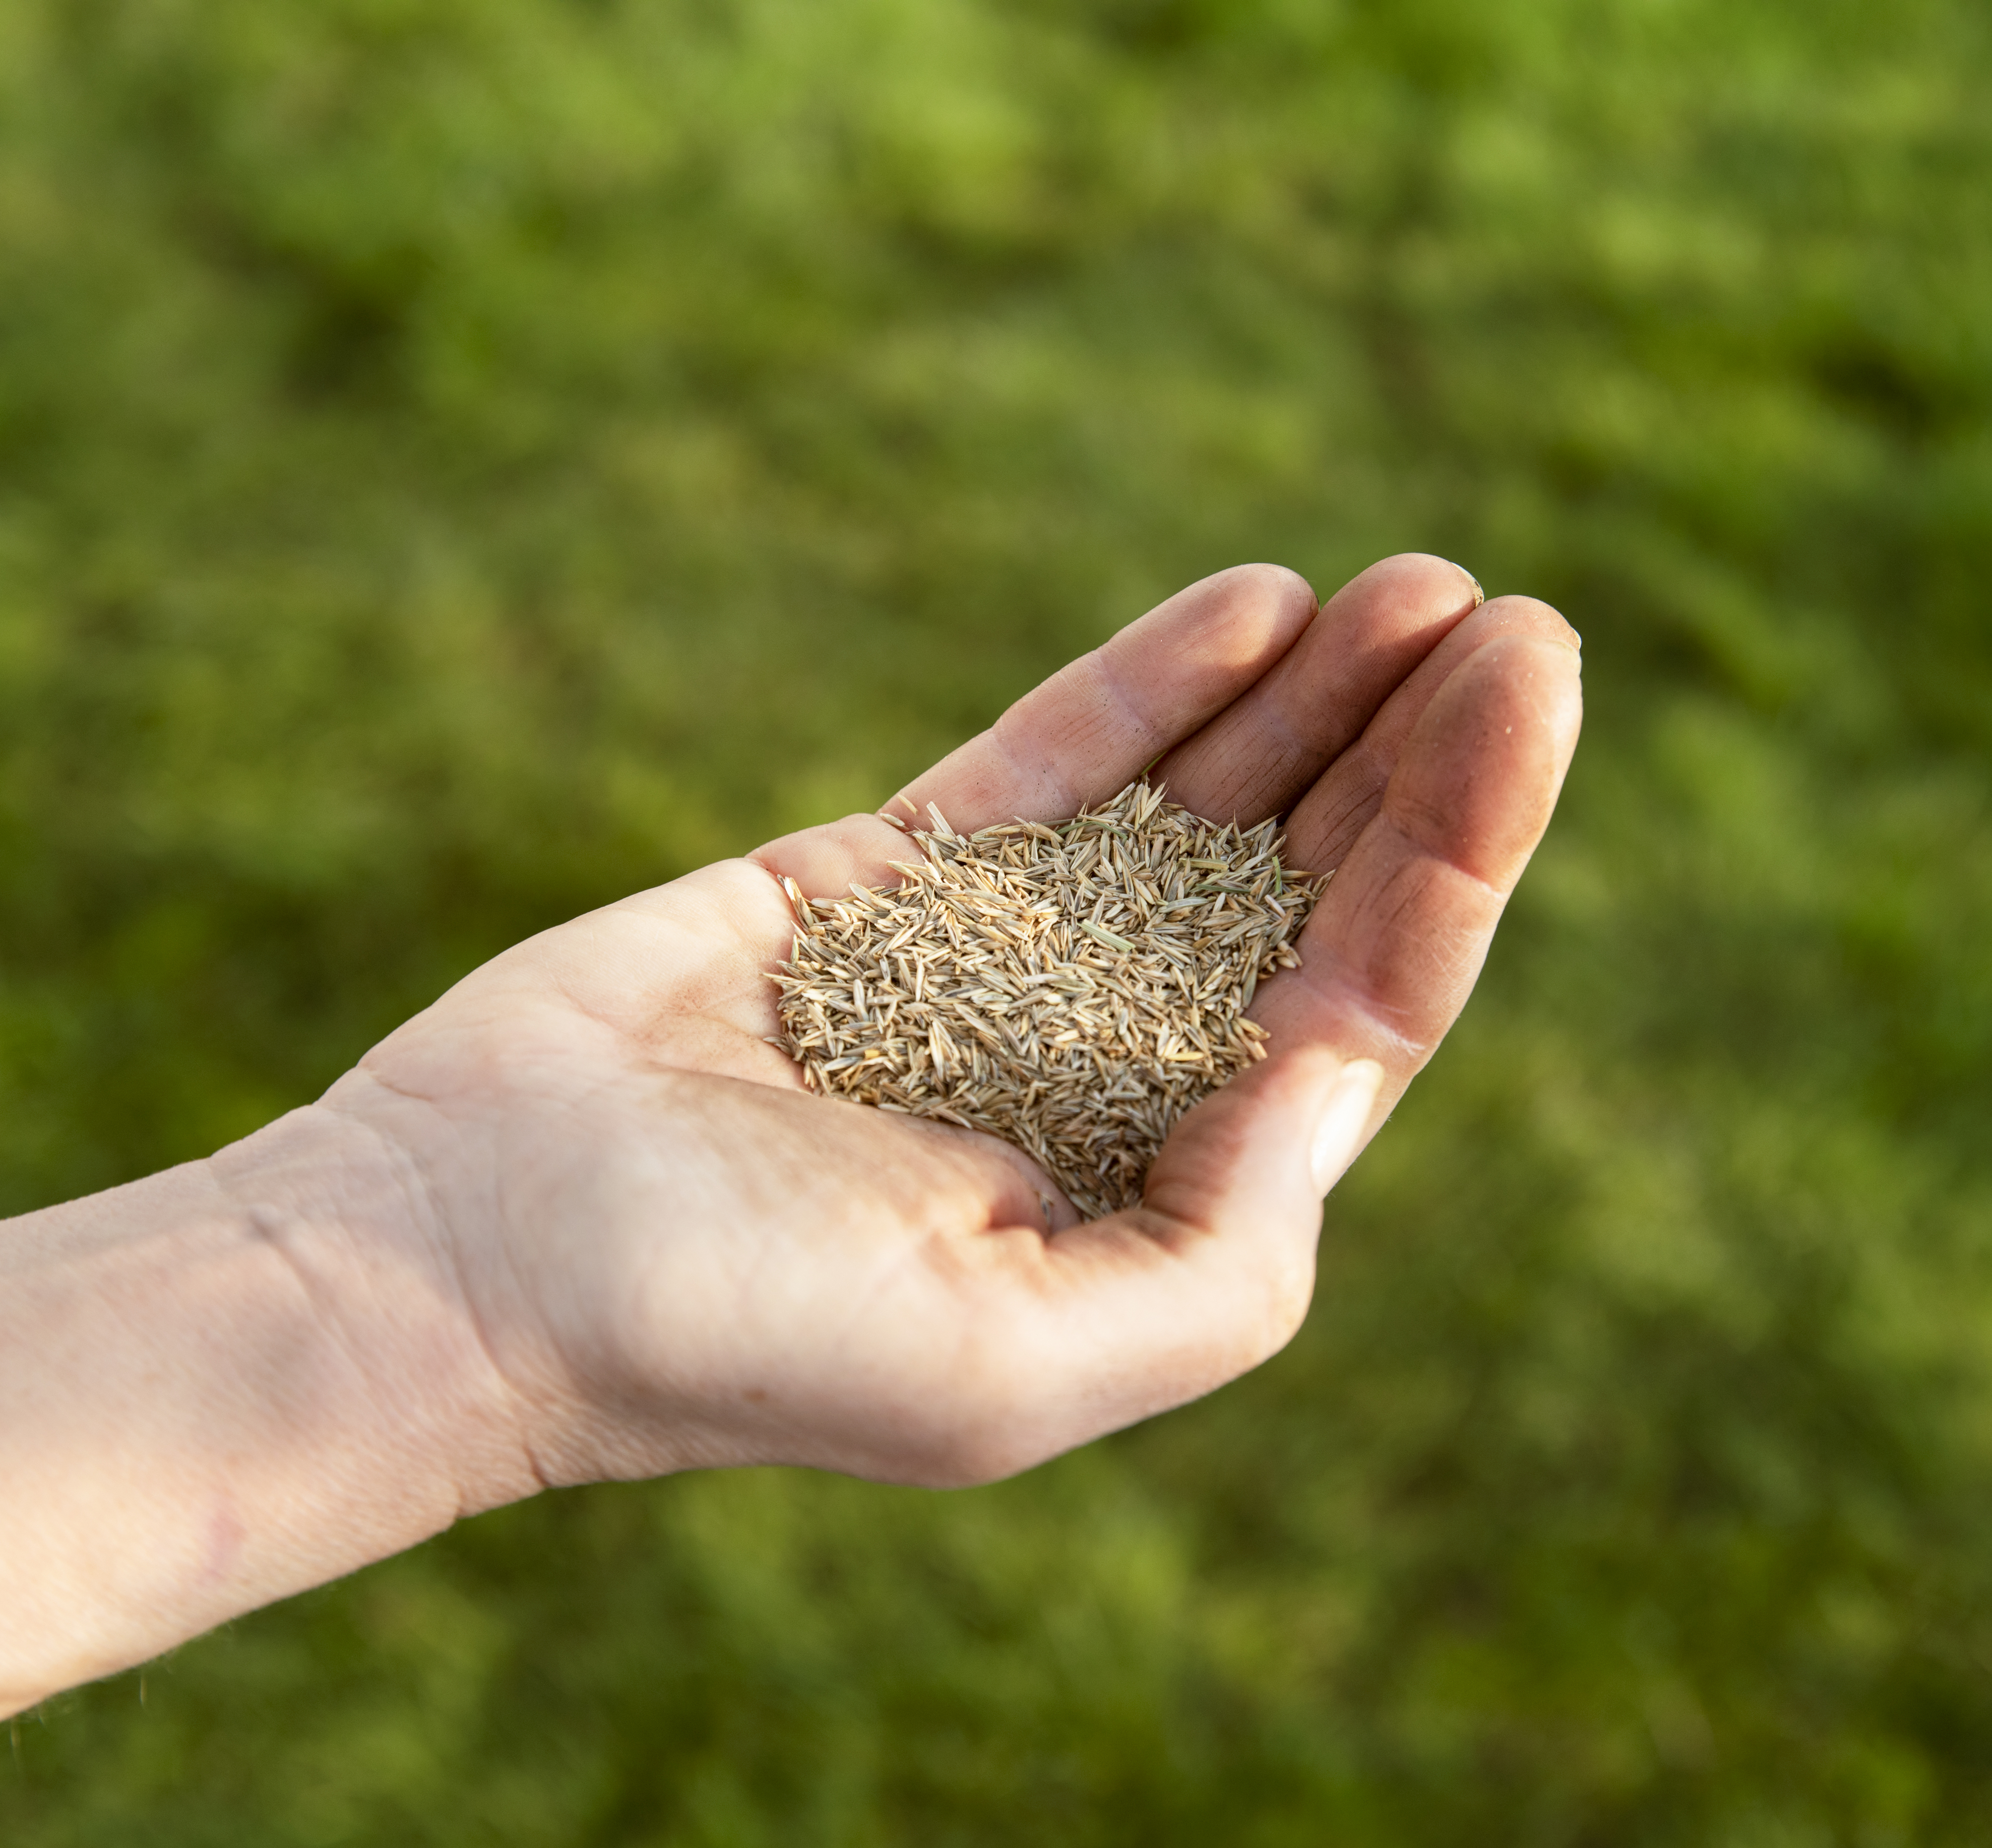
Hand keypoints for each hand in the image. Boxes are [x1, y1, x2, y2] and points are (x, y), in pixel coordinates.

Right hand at [280, 557, 1582, 1497]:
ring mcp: (1004, 967)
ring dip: (1317, 702)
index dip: (1458, 852)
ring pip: (1202, 811)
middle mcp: (1105, 1077)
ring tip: (1423, 588)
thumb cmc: (726, 1339)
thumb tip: (1340, 1066)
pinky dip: (1155, 687)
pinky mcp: (891, 882)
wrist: (465, 1253)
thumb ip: (1215, 1253)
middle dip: (1418, 759)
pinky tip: (1263, 607)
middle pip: (1309, 892)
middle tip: (1513, 618)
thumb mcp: (1007, 1367)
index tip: (1526, 698)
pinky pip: (1054, 765)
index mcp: (1159, 1197)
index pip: (1358, 1007)